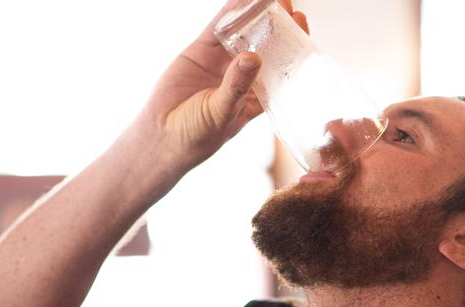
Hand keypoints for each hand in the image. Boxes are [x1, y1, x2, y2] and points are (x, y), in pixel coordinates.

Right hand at [138, 0, 308, 171]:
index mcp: (256, 96)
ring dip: (255, 15)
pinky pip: (217, 29)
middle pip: (265, 47)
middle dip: (278, 28)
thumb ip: (236, 87)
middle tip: (291, 7)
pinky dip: (228, 14)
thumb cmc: (197, 136)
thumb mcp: (221, 113)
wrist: (161, 136)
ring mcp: (221, 62)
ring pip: (242, 34)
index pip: (281, 69)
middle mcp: (242, 76)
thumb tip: (253, 58)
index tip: (303, 29)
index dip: (293, 49)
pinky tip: (240, 0)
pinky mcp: (200, 52)